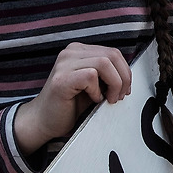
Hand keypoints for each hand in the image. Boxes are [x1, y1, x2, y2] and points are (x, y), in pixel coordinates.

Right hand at [15, 43, 132, 152]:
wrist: (44, 121)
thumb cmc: (69, 105)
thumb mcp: (94, 84)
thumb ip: (107, 74)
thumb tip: (128, 75)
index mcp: (79, 51)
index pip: (113, 52)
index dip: (125, 71)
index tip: (124, 89)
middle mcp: (70, 52)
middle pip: (112, 55)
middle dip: (124, 78)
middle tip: (120, 96)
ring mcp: (64, 64)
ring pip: (104, 63)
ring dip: (114, 84)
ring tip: (109, 99)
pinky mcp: (61, 79)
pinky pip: (90, 76)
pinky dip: (97, 90)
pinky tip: (93, 99)